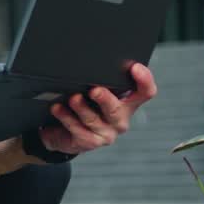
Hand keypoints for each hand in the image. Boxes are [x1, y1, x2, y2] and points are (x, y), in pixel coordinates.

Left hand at [36, 63, 157, 155]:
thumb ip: (101, 80)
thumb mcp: (96, 92)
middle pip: (117, 109)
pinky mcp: (91, 142)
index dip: (144, 80)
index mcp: (127, 103)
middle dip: (105, 98)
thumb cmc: (85, 107)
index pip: (145, 92)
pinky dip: (66, 117)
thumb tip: (90, 61)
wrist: (66, 134)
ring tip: (72, 98)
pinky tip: (58, 109)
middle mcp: (120, 119)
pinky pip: (78, 129)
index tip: (135, 67)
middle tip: (94, 90)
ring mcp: (107, 133)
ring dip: (81, 107)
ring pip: (93, 119)